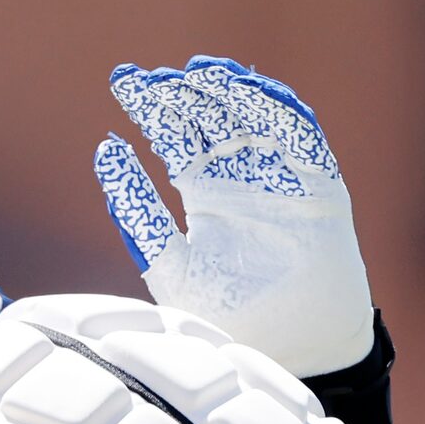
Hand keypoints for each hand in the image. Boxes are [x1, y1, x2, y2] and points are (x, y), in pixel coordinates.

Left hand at [94, 55, 374, 377]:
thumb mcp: (167, 263)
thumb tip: (104, 149)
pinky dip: (276, 108)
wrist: (288, 349)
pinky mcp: (320, 181)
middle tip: (149, 77)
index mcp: (205, 193)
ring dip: (226, 89)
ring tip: (193, 73)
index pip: (174, 135)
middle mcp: (242, 176)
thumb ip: (138, 212)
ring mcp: (283, 175)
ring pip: (253, 113)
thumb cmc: (226, 316)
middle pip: (211, 115)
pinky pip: (301, 133)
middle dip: (182, 91)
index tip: (121, 80)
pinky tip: (245, 89)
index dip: (150, 105)